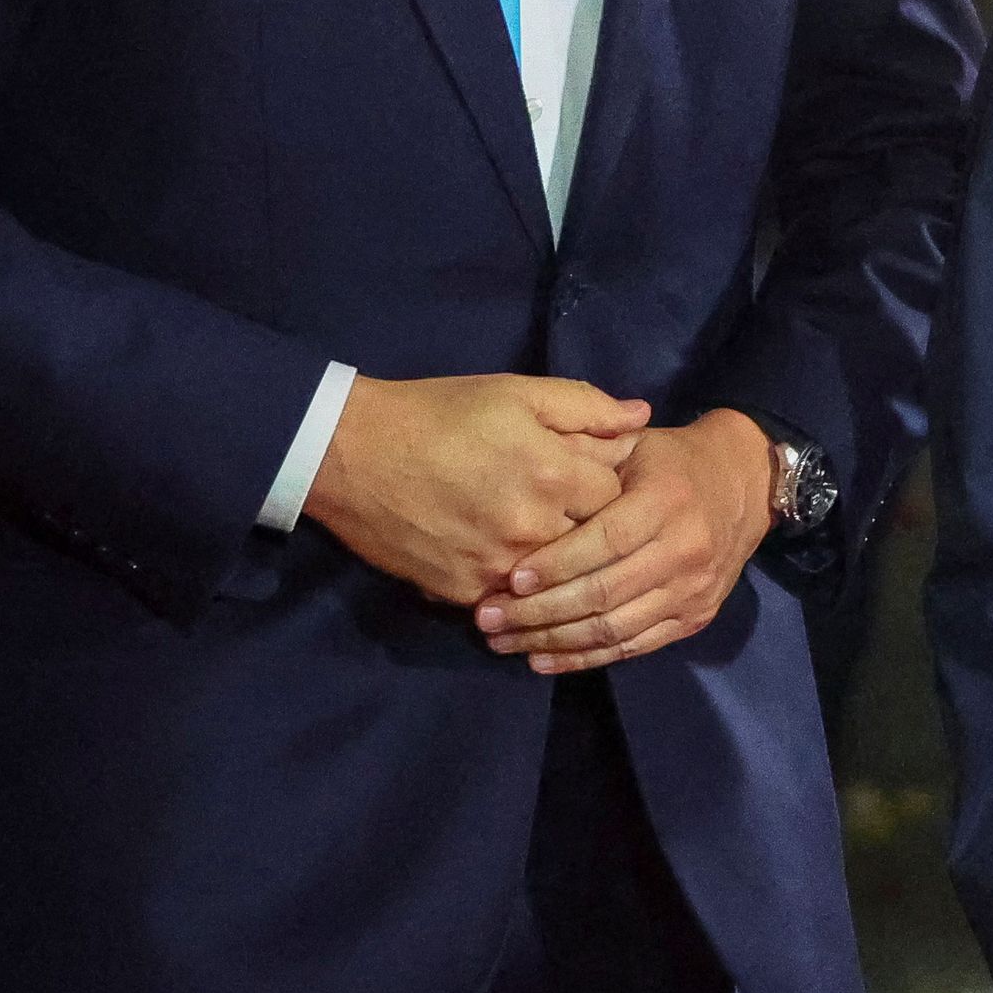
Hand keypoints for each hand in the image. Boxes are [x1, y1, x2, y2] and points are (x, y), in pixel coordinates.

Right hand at [303, 373, 647, 603]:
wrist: (352, 453)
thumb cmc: (439, 414)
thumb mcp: (516, 393)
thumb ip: (586, 407)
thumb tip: (640, 418)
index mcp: (554, 474)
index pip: (618, 496)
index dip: (608, 486)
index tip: (592, 479)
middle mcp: (533, 528)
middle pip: (591, 543)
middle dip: (587, 528)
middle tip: (568, 512)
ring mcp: (497, 567)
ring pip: (554, 577)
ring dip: (554, 562)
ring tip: (536, 539)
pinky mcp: (463, 593)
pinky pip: (510, 599)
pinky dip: (514, 586)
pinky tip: (507, 567)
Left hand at [477, 409, 774, 671]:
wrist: (746, 485)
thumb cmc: (672, 462)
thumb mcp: (634, 443)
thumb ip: (586, 454)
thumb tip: (528, 469)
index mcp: (667, 500)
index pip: (606, 541)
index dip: (557, 563)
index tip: (511, 578)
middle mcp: (684, 549)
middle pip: (604, 592)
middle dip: (539, 611)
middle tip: (488, 617)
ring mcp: (692, 590)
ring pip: (614, 627)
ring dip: (553, 640)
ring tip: (503, 642)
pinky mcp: (694, 617)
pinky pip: (633, 647)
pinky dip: (584, 658)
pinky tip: (542, 659)